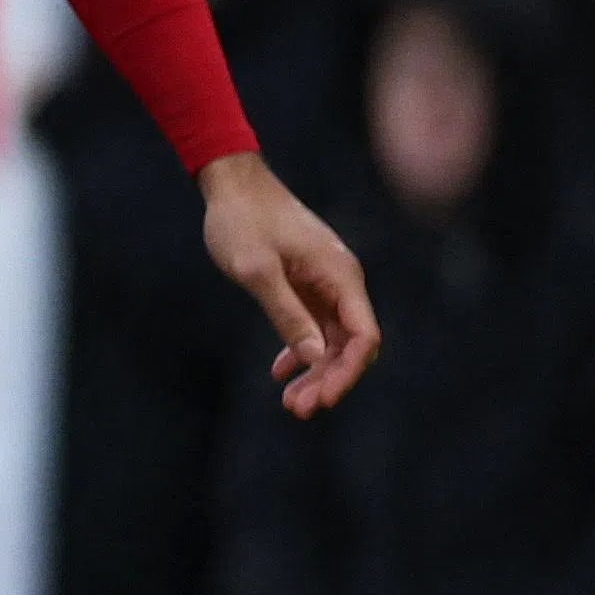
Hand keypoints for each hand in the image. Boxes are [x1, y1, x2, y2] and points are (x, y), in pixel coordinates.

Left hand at [199, 149, 380, 418]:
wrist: (231, 183)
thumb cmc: (242, 221)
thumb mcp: (257, 271)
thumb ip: (287, 314)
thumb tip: (316, 358)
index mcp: (341, 276)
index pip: (363, 335)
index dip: (348, 372)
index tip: (323, 399)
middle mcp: (341, 281)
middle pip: (350, 344)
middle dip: (329, 380)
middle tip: (298, 410)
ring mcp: (324, 283)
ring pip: (330, 339)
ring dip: (315, 371)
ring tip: (290, 402)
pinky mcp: (305, 283)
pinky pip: (313, 325)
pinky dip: (300, 350)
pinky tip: (280, 372)